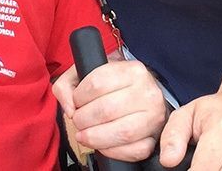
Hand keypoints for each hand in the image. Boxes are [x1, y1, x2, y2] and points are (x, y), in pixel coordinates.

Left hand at [53, 57, 167, 161]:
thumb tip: (69, 109)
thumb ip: (67, 85)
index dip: (79, 97)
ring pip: (122, 133)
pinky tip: (102, 144)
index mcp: (133, 70)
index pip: (98, 84)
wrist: (141, 94)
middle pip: (107, 110)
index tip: (77, 101)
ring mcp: (154, 116)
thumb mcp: (88, 73)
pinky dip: (112, 151)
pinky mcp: (153, 138)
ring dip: (95, 137)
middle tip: (78, 120)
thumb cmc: (113, 85)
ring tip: (84, 134)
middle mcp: (147, 92)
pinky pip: (133, 151)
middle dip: (84, 119)